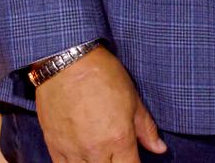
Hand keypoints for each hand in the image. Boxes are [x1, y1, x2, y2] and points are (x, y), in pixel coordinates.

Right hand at [35, 45, 166, 162]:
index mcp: (119, 139)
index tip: (133, 158)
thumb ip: (146, 127)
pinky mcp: (54, 147)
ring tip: (99, 154)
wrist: (67, 60)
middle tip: (117, 154)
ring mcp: (73, 151)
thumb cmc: (102, 73)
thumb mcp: (132, 96)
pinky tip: (81, 156)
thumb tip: (159, 148)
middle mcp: (96, 151)